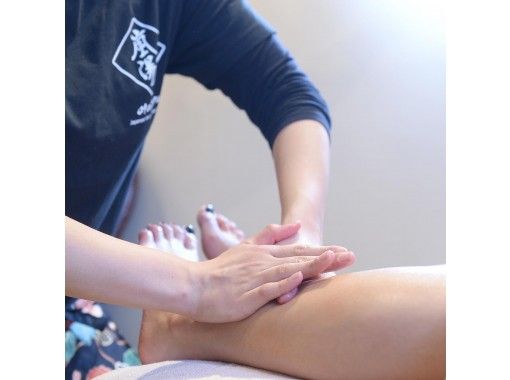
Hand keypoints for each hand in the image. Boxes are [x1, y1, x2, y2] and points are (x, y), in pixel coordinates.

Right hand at [190, 223, 352, 322]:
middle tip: (351, 256)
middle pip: (300, 259)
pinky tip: (298, 279)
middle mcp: (263, 263)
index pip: (298, 251)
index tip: (343, 252)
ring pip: (288, 271)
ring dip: (311, 266)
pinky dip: (283, 283)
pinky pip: (267, 288)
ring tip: (333, 262)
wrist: (194, 285)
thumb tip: (294, 226)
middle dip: (327, 258)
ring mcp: (256, 278)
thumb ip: (269, 234)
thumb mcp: (246, 246)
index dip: (322, 252)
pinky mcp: (247, 295)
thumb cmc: (220, 270)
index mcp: (264, 254)